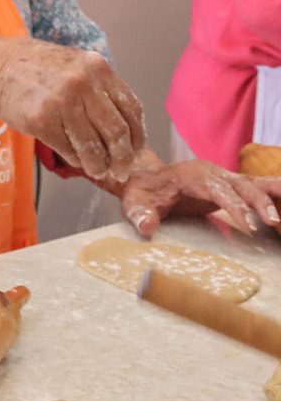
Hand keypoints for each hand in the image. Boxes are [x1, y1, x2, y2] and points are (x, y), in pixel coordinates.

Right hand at [0, 37, 145, 181]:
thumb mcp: (76, 66)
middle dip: (122, 158)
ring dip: (98, 165)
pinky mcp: (39, 121)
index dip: (137, 135)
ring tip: (98, 171)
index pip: (131, 109)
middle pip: (116, 131)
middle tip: (122, 170)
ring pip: (92, 146)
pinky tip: (76, 160)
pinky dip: (76, 160)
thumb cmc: (37, 69)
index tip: (135, 150)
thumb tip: (126, 130)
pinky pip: (67, 149)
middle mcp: (81, 83)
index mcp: (97, 68)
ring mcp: (60, 102)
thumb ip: (101, 90)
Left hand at [114, 149, 280, 236]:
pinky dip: (274, 195)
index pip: (218, 190)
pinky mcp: (233, 186)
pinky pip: (259, 189)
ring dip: (274, 196)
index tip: (249, 226)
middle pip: (243, 185)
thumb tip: (146, 227)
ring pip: (256, 184)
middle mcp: (214, 173)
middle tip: (274, 223)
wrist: (147, 178)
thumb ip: (140, 214)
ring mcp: (226, 178)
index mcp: (192, 175)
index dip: (234, 206)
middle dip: (260, 203)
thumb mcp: (134, 203)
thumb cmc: (142, 192)